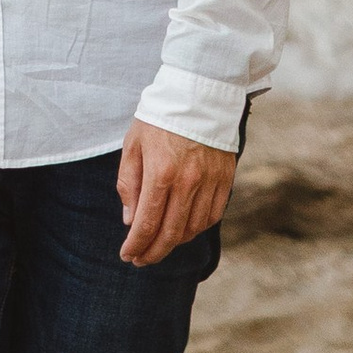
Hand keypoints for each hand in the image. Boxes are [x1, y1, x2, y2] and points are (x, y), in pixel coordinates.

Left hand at [115, 118, 235, 265]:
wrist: (198, 92)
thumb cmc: (159, 117)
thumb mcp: (133, 144)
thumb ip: (129, 183)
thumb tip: (131, 221)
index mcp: (161, 172)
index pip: (147, 223)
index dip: (136, 245)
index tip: (127, 256)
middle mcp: (188, 182)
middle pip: (170, 233)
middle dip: (153, 253)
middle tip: (141, 260)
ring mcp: (209, 182)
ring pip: (192, 229)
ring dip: (174, 243)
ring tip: (159, 244)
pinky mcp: (225, 179)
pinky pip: (212, 216)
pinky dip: (196, 229)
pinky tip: (183, 229)